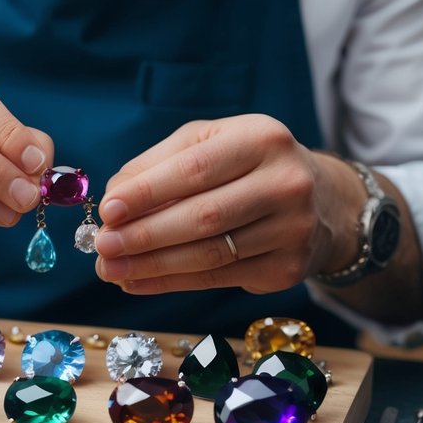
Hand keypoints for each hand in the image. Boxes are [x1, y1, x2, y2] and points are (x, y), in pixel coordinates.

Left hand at [93, 115, 362, 294]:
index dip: (148, 192)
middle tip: (102, 246)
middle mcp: (286, 183)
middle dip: (144, 235)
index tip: (108, 209)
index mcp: (262, 139)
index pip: (195, 170)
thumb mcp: (208, 144)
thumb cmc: (245, 166)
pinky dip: (171, 283)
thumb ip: (158, 164)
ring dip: (152, 265)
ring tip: (110, 268)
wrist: (319, 201)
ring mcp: (292, 229)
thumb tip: (112, 198)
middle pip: (203, 217)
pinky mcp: (287, 269)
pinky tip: (137, 281)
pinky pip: (218, 279)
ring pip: (209, 254)